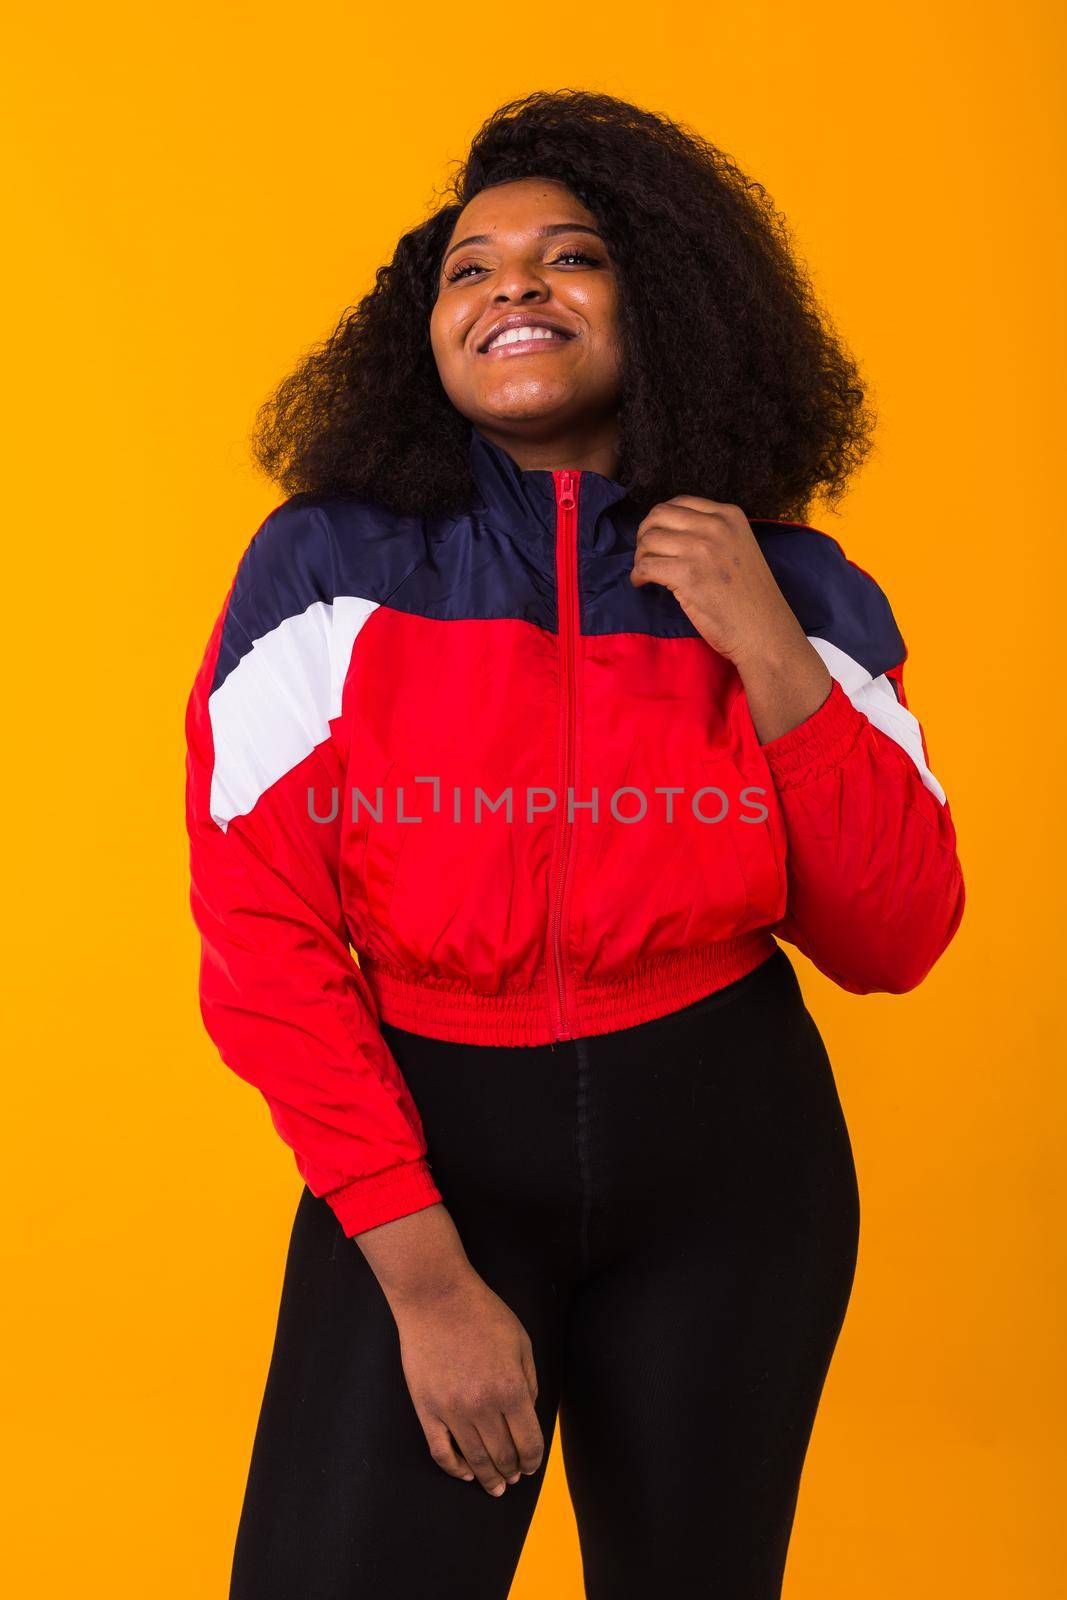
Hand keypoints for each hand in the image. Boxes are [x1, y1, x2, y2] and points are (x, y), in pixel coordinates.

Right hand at [391, 1267, 544, 1496]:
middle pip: (503, 1456)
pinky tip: (466, 1472)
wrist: (436, 1296)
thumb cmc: (482, 1314)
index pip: (529, 1442)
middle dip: (513, 1471)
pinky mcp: (426, 1408)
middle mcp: (483, 1406)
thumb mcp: (521, 1342)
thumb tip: (528, 1414)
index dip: (533, 1460)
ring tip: (496, 1486)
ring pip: (474, 1459)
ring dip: (488, 1477)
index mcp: (511, 1389)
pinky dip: (455, 1467)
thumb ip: (529, 1381)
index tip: (532, 1466)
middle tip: (515, 1478)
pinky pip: (440, 1451)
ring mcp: (452, 1410)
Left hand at [630, 495, 800, 667]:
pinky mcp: (687, 575)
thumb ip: (712, 533)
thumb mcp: (739, 547)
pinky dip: (637, 575)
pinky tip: (642, 584)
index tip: (658, 537)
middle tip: (646, 554)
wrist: (764, 630)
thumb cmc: (751, 597)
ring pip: (649, 540)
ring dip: (640, 557)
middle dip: (645, 533)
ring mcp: (701, 549)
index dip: (661, 520)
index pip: (680, 502)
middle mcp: (715, 526)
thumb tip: (670, 531)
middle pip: (659, 515)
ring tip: (645, 573)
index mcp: (729, 515)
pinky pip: (646, 566)